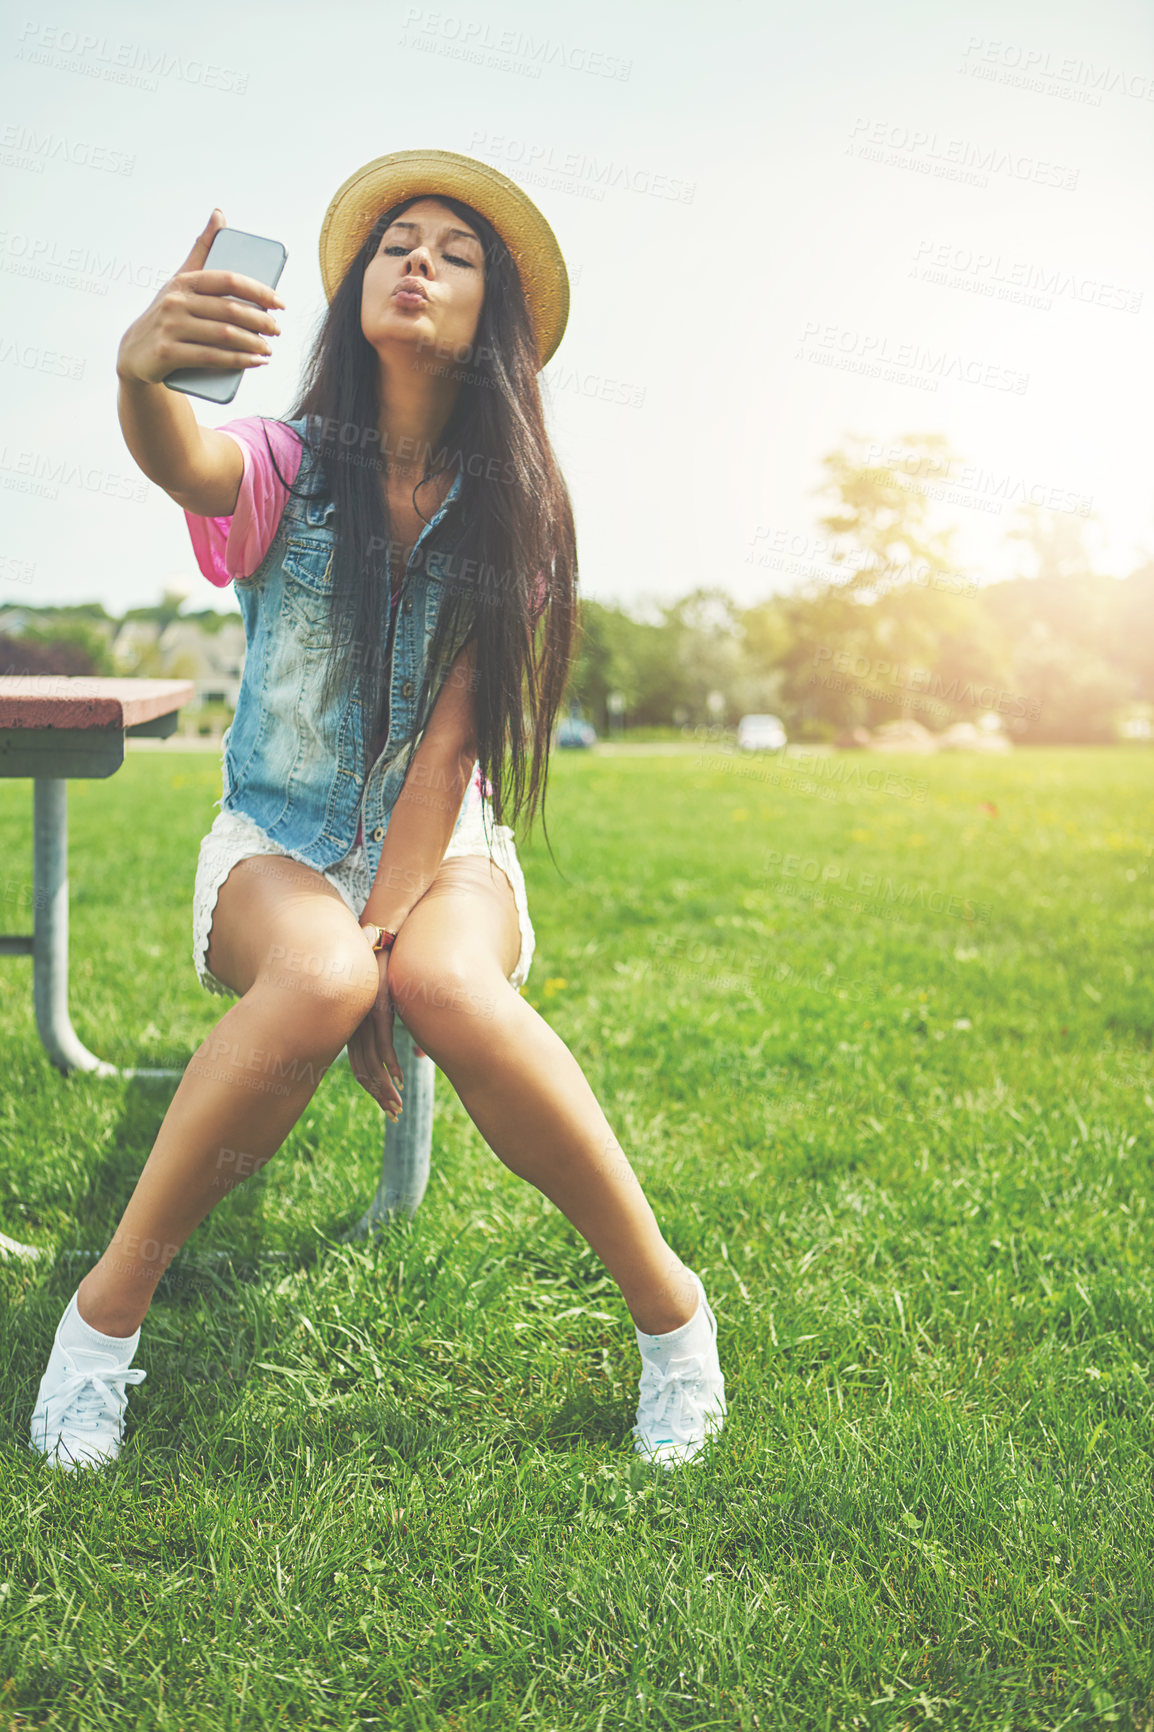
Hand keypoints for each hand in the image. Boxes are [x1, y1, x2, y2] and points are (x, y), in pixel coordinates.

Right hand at [116, 207, 284, 385]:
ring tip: (269, 350)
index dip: (259, 291)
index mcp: (184, 282)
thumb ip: (202, 250)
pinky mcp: (168, 354)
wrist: (137, 352)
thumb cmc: (169, 313)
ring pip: (224, 335)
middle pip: (230, 310)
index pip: (228, 280)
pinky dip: (239, 361)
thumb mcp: (182, 280)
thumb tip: (219, 214)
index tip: (280, 303)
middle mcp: (175, 301)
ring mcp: (170, 328)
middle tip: (278, 330)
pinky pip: (211, 357)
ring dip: (253, 344)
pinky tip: (256, 362)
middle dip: (261, 321)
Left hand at [347, 954, 405, 1118]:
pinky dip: (390, 1063)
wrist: (384, 935)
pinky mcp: (377, 1007)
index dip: (374, 1091)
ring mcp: (365, 1018)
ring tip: (397, 1104)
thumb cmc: (393, 972)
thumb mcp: (398, 1008)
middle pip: (364, 1072)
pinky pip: (382, 1041)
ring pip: (371, 1063)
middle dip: (380, 1096)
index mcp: (357, 1027)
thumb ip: (406, 1035)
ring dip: (385, 1086)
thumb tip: (421, 1056)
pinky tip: (399, 1077)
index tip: (389, 1108)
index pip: (361, 1069)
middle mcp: (357, 1026)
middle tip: (395, 1115)